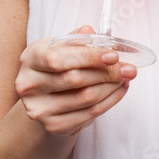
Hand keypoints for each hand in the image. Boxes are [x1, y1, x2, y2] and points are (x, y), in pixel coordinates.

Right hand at [15, 26, 136, 136]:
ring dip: (111, 87)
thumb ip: (76, 38)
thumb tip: (91, 31)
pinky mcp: (54, 126)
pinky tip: (118, 90)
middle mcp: (29, 85)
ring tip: (125, 77)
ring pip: (85, 98)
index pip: (59, 58)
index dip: (88, 57)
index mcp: (30, 58)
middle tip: (129, 68)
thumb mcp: (61, 46)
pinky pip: (89, 114)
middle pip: (75, 79)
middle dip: (107, 73)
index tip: (113, 55)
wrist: (44, 98)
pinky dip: (109, 101)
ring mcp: (40, 109)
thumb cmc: (55, 66)